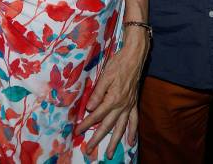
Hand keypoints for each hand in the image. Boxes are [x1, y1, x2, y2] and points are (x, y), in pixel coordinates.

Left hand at [74, 29, 148, 158]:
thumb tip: (89, 108)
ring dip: (115, 142)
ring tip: (110, 154)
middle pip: (107, 125)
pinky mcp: (134, 103)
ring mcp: (129, 105)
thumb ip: (98, 93)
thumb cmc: (118, 64)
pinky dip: (133, 131)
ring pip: (121, 127)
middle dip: (97, 138)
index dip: (86, 124)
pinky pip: (134, 120)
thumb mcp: (105, 76)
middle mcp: (122, 105)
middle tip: (89, 150)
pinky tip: (131, 141)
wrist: (134, 57)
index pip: (96, 115)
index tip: (77, 131)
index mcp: (113, 99)